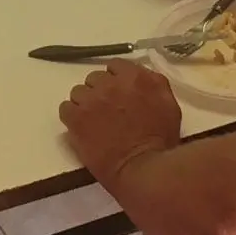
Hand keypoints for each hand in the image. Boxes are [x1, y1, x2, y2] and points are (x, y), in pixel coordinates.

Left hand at [59, 61, 182, 183]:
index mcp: (136, 77)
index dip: (115, 79)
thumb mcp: (169, 106)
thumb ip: (153, 85)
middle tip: (106, 110)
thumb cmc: (161, 142)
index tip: (117, 93)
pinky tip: (81, 128)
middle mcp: (111, 83)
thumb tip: (141, 78)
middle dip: (99, 91)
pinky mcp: (75, 118)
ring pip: (78, 92)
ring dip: (85, 103)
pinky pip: (66, 108)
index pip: (115, 65)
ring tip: (92, 121)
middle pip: (95, 78)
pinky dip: (72, 117)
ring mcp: (91, 99)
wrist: (142, 169)